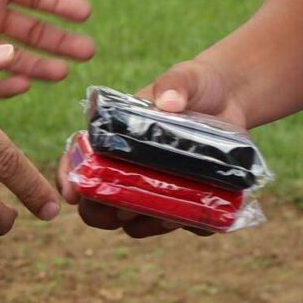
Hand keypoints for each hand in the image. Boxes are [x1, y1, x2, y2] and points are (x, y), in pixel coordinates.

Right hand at [64, 56, 246, 237]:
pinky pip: (183, 224)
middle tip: (121, 209)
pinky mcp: (186, 201)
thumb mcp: (183, 77)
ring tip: (165, 215)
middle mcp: (128, 169)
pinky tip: (202, 215)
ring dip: (145, 225)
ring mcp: (155, 189)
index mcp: (114, 139)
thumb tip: (169, 103)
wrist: (232, 97)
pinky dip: (190, 225)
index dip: (69, 177)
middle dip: (102, 213)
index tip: (72, 193)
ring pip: (136, 223)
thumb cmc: (195, 84)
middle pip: (98, 203)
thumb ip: (173, 85)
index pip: (79, 159)